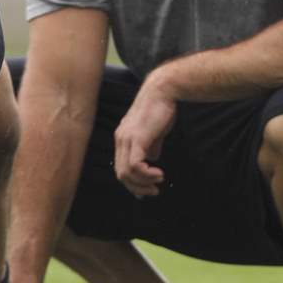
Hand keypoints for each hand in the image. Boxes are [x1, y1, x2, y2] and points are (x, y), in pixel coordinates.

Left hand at [113, 77, 176, 197]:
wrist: (162, 92)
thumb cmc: (160, 110)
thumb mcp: (154, 133)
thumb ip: (150, 147)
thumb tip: (151, 160)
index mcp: (122, 138)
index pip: (121, 167)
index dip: (133, 183)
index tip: (148, 189)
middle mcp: (120, 139)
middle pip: (121, 174)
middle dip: (138, 188)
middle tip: (154, 190)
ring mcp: (127, 138)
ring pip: (126, 172)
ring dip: (143, 183)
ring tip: (158, 181)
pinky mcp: (137, 137)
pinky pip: (135, 165)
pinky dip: (146, 175)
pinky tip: (158, 173)